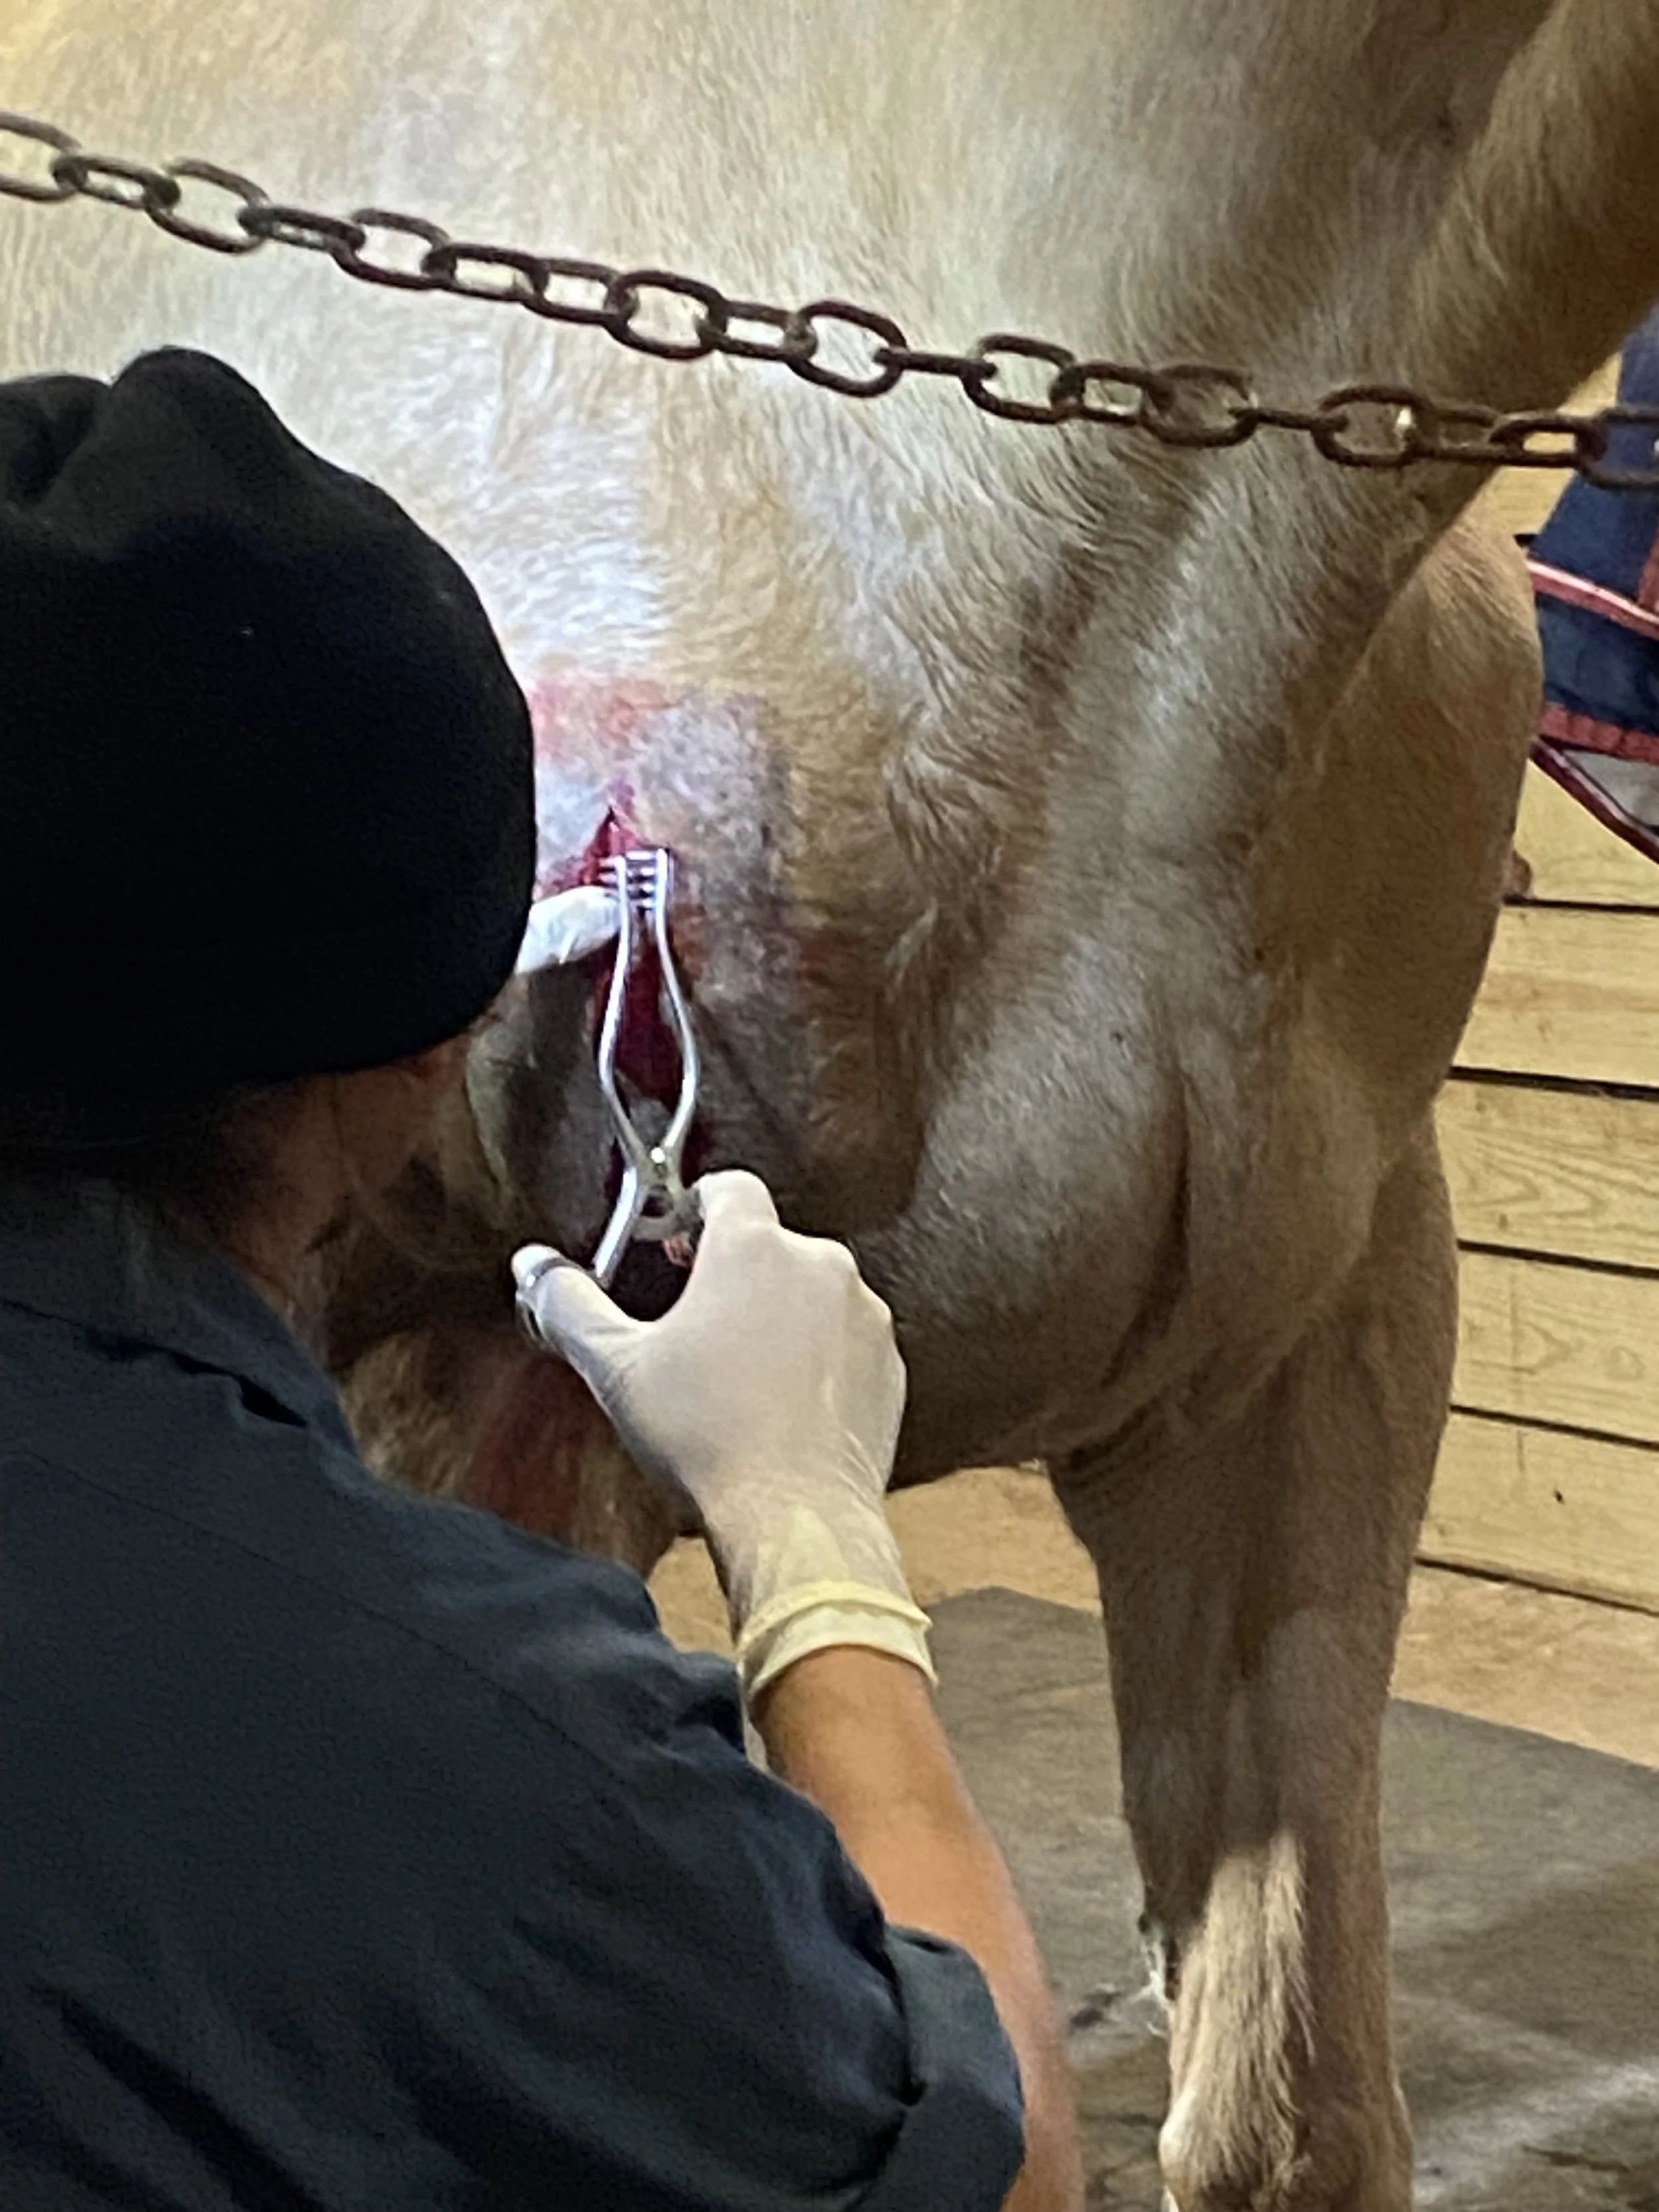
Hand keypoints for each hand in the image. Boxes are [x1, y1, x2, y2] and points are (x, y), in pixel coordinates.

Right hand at [512, 1171, 932, 1697]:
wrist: (798, 1520)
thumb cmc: (709, 1441)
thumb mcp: (618, 1369)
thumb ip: (570, 1305)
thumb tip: (533, 1266)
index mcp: (755, 1247)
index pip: (729, 1186)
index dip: (695, 1207)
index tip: (675, 1243)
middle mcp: (820, 1266)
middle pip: (768, 1243)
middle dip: (730, 1272)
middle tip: (692, 1326)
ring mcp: (863, 1316)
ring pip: (810, 1293)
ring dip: (776, 1316)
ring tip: (736, 1377)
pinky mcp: (888, 1366)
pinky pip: (844, 1342)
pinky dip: (815, 1359)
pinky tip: (779, 1406)